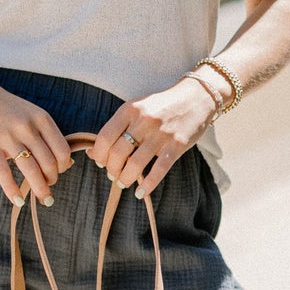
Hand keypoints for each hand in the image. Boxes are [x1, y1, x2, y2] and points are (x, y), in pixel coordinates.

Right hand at [0, 68, 73, 205]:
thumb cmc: (6, 108)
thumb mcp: (30, 113)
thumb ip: (46, 134)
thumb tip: (68, 162)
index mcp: (41, 118)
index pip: (62, 150)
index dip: (64, 166)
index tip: (59, 173)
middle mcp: (27, 126)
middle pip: (49, 163)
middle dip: (52, 180)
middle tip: (48, 188)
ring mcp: (7, 136)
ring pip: (30, 170)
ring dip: (39, 189)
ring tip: (43, 199)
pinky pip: (3, 173)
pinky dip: (12, 190)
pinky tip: (18, 200)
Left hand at [90, 78, 216, 196]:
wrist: (196, 97)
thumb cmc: (161, 106)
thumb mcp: (137, 109)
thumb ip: (117, 128)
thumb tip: (93, 153)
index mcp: (130, 109)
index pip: (105, 136)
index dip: (99, 154)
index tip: (100, 162)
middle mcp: (144, 120)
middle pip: (118, 152)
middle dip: (112, 169)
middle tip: (113, 175)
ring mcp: (162, 133)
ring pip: (136, 164)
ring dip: (125, 178)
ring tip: (123, 182)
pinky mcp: (178, 145)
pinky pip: (159, 170)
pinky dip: (147, 184)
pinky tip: (141, 191)